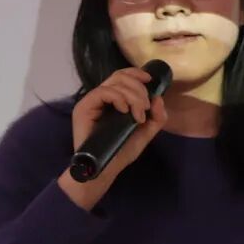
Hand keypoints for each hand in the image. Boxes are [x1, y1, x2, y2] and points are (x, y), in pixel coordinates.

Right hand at [58, 67, 167, 211]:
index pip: (122, 76)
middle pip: (120, 76)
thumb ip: (156, 117)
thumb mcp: (145, 133)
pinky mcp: (84, 107)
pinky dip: (118, 98)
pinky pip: (102, 92)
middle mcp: (101, 98)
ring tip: (139, 114)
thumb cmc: (121, 152)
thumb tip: (159, 98)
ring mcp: (91, 102)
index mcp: (113, 100)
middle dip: (139, 89)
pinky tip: (125, 111)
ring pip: (113, 83)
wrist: (105, 169)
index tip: (150, 80)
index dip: (136, 73)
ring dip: (132, 95)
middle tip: (145, 108)